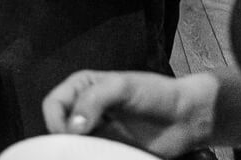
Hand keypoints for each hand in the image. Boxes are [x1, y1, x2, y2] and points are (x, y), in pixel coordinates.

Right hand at [43, 70, 218, 156]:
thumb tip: (72, 127)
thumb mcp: (122, 87)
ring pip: (73, 145)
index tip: (74, 134)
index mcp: (81, 87)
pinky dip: (93, 158)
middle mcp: (84, 108)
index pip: (53, 104)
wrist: (187, 118)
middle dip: (66, 139)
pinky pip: (91, 155)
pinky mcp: (109, 148)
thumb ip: (93, 100)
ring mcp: (97, 130)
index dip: (58, 120)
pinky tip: (107, 156)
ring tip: (99, 152)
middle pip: (58, 127)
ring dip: (81, 152)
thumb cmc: (156, 94)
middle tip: (85, 148)